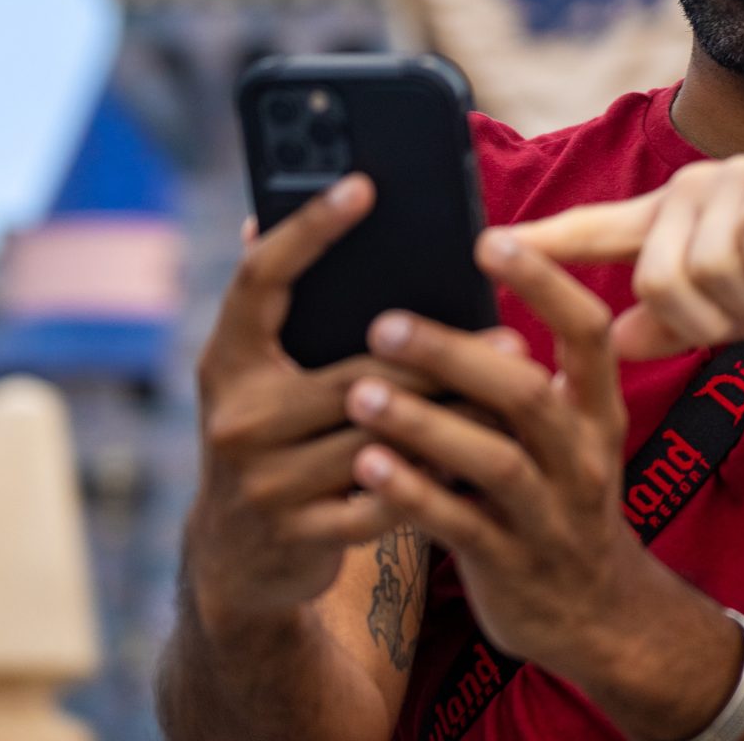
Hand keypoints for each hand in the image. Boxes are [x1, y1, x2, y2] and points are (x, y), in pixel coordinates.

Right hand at [185, 177, 474, 632]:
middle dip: (440, 356)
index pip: (260, 280)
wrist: (238, 559)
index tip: (364, 184)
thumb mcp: (263, 378)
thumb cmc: (275, 439)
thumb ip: (280, 313)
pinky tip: (488, 456)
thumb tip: (273, 209)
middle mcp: (236, 418)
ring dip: (457, 417)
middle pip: (358, 372)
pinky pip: (390, 499)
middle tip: (509, 336)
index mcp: (227, 362)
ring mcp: (265, 482)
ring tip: (515, 394)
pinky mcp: (301, 533)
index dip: (308, 230)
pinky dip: (441, 478)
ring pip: (385, 436)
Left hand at [342, 232, 667, 687]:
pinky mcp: (511, 564)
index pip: (587, 331)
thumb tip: (448, 302)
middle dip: (453, 355)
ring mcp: (550, 513)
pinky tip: (366, 465)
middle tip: (382, 323)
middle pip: (526, 392)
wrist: (591, 611)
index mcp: (598, 409)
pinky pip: (459, 524)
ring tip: (359, 393)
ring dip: (423, 423)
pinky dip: (413, 492)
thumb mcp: (562, 434)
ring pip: (492, 460)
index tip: (488, 239)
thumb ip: (517, 379)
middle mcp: (583, 455)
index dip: (544, 282)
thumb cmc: (554, 497)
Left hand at [503, 146, 743, 360]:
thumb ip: (670, 324)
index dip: (539, 245)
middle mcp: (689, 191)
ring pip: (706, 267)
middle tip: (737, 321)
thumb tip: (610, 345)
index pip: (588, 231)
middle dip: (700, 322)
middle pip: (655, 277)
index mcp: (665, 221)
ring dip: (743, 302)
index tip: (479, 249)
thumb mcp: (730, 307)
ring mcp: (737, 179)